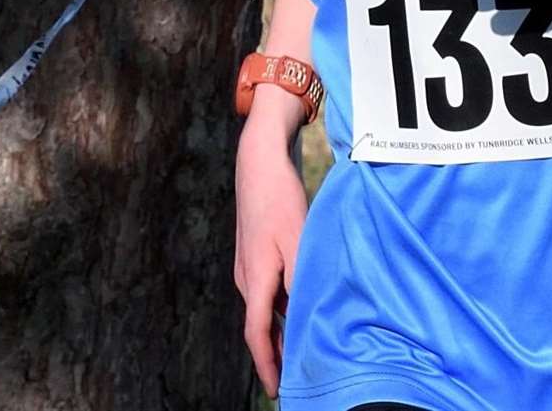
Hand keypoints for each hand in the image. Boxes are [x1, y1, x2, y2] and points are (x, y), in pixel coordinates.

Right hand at [234, 120, 307, 398]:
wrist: (259, 163)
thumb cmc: (280, 198)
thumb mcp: (298, 238)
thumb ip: (300, 277)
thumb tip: (304, 311)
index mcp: (256, 277)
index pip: (257, 333)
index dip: (267, 365)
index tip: (277, 390)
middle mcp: (247, 276)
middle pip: (259, 325)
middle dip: (275, 354)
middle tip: (295, 378)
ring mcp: (247, 264)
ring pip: (263, 307)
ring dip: (279, 329)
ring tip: (300, 350)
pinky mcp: (253, 253)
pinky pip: (266, 290)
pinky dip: (279, 306)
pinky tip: (298, 305)